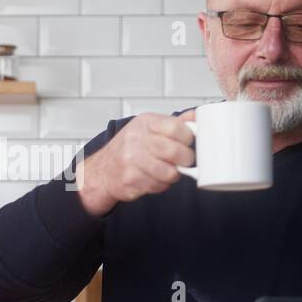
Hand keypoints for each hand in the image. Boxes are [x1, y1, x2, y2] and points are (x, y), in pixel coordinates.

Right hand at [76, 109, 195, 216]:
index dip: (188, 137)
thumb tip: (198, 116)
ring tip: (170, 171)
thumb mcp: (149, 128)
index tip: (188, 142)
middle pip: (174, 151)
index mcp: (144, 123)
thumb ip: (175, 123)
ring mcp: (131, 160)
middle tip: (186, 161)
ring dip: (174, 175)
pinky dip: (162, 185)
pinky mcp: (130, 180)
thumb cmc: (130, 147)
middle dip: (186, 159)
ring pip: (169, 173)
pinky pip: (158, 186)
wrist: (103, 170)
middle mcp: (135, 139)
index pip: (175, 127)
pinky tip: (156, 178)